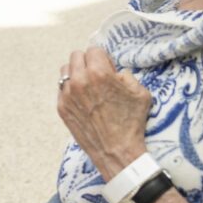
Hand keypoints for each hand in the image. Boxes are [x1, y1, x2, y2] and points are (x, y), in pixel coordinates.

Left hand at [57, 47, 151, 180]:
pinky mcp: (61, 107)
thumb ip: (126, 75)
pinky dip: (71, 89)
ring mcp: (67, 94)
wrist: (117, 151)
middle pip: (76, 56)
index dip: (104, 59)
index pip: (94, 50)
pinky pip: (62, 88)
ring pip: (65, 69)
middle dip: (88, 62)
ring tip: (88, 85)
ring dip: (76, 73)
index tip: (109, 70)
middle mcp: (79, 80)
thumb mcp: (140, 93)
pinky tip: (83, 99)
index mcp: (98, 73)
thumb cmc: (131, 123)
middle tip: (98, 76)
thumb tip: (115, 71)